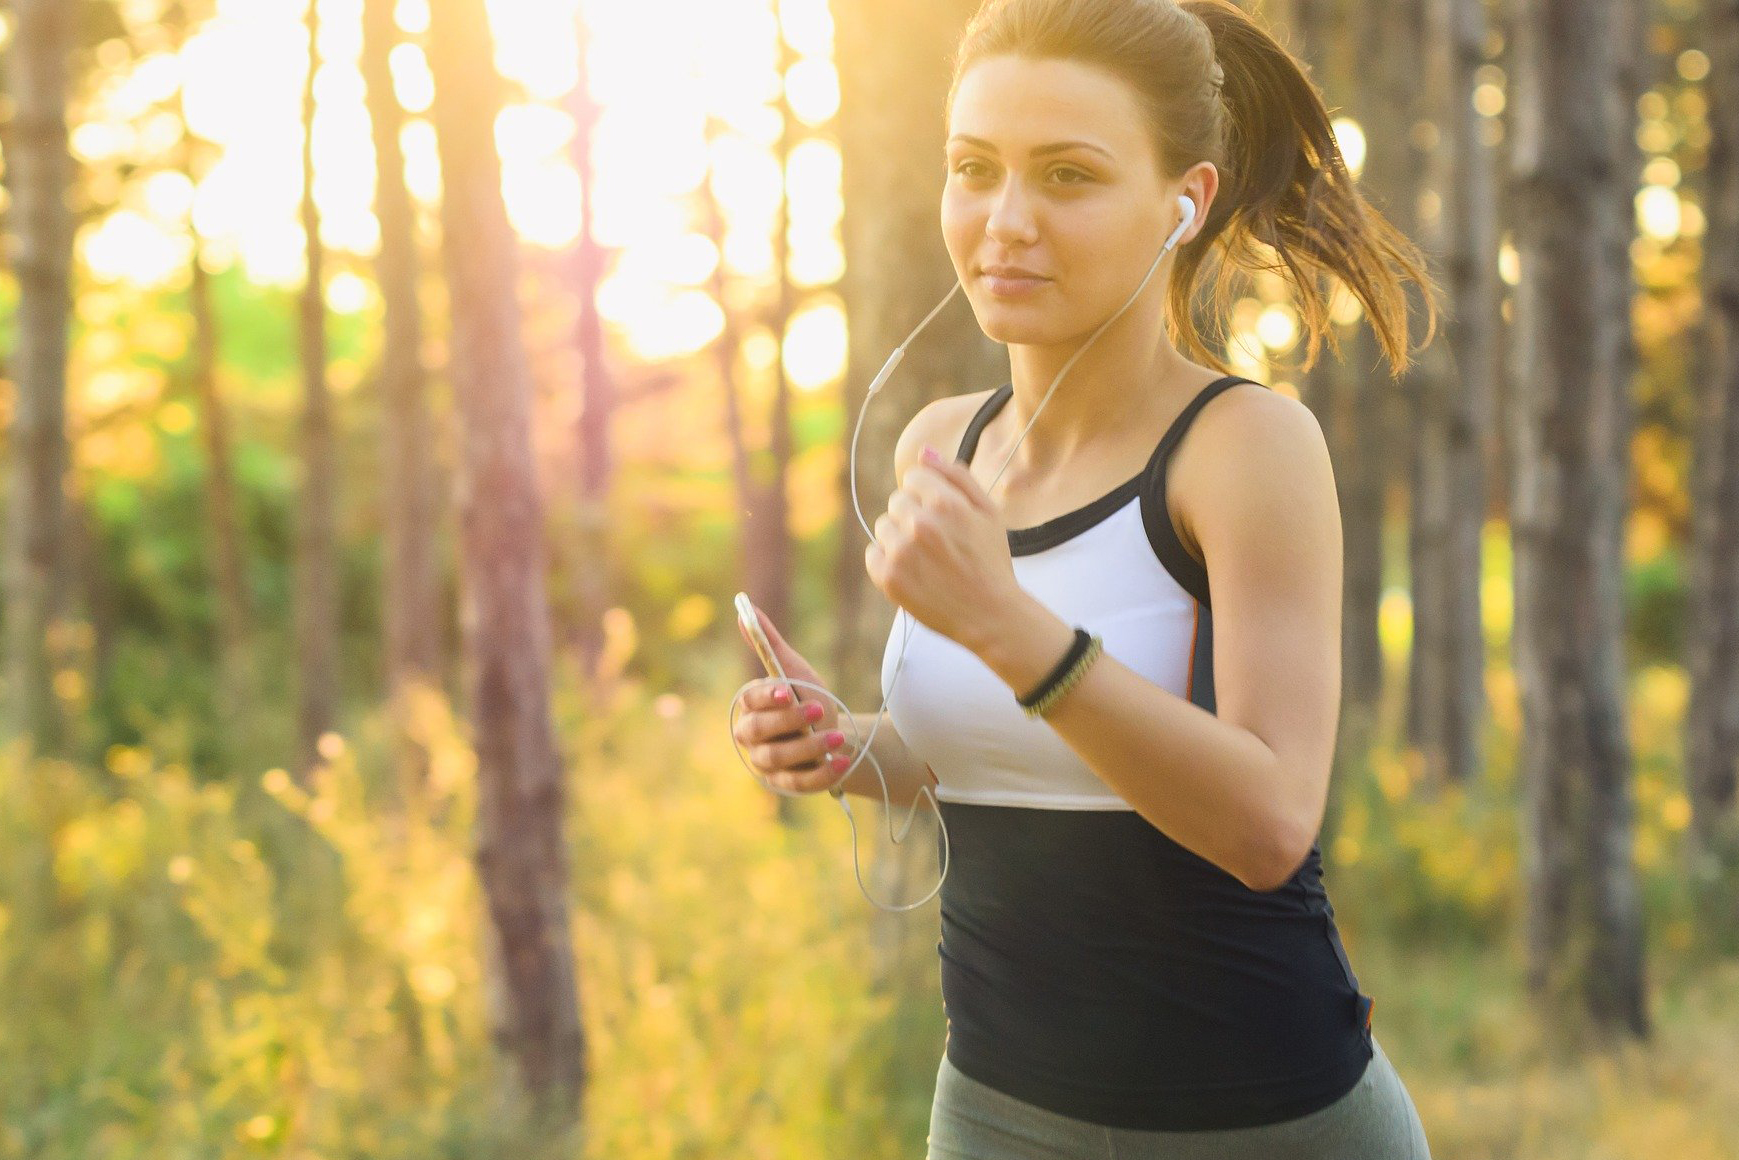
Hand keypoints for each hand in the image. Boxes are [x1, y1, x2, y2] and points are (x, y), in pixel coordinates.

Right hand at [733, 603, 853, 793]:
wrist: (836, 735)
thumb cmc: (809, 699)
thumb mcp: (796, 671)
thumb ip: (769, 645)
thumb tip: (744, 608)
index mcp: (751, 708)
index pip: (750, 702)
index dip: (766, 697)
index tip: (787, 690)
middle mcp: (752, 738)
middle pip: (758, 731)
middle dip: (789, 721)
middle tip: (819, 710)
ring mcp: (768, 764)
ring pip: (779, 758)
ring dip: (809, 748)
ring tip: (837, 737)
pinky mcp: (787, 785)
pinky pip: (799, 783)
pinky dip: (821, 774)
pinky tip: (842, 761)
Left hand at [865, 445, 1020, 652]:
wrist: (990, 615)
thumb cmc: (991, 561)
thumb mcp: (988, 512)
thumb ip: (957, 477)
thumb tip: (924, 451)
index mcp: (946, 503)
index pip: (913, 478)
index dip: (928, 495)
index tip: (942, 516)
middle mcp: (920, 524)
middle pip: (896, 501)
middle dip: (913, 516)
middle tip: (937, 542)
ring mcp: (901, 552)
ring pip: (883, 526)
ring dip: (899, 538)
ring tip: (927, 559)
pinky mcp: (888, 578)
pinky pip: (873, 554)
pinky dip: (887, 561)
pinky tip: (913, 572)